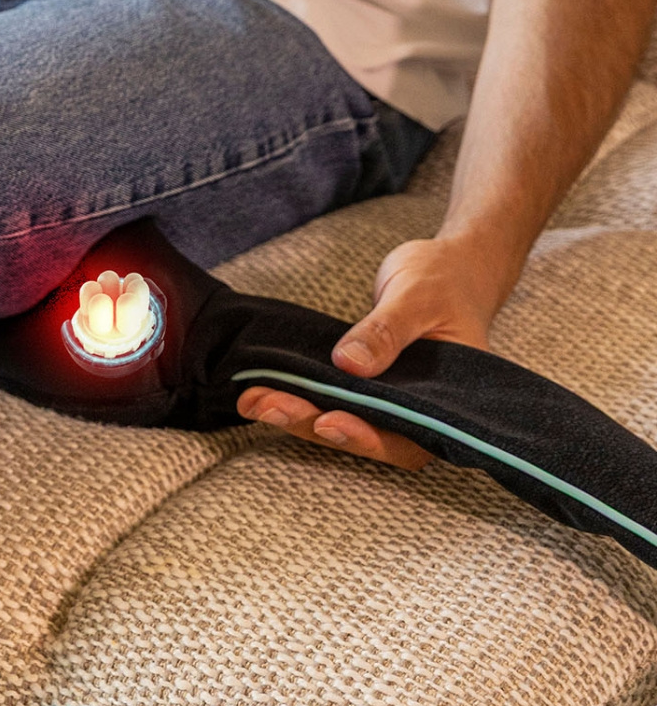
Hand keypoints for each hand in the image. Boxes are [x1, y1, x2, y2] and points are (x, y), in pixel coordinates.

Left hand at [236, 235, 504, 470]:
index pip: (408, 439)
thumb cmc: (444, 280)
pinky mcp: (368, 385)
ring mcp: (392, 399)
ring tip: (252, 400)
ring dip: (298, 414)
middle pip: (368, 435)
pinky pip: (335, 397)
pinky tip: (264, 390)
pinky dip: (302, 395)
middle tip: (267, 407)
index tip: (327, 423)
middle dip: (313, 424)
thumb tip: (349, 364)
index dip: (367, 438)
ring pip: (345, 419)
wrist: (452, 267)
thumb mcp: (417, 296)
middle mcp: (421, 411)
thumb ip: (387, 331)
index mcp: (451, 403)